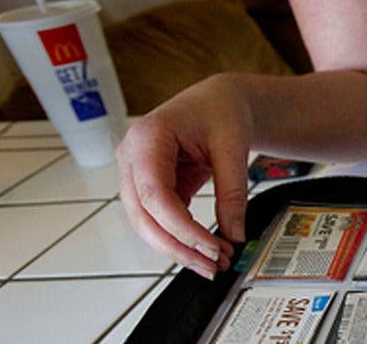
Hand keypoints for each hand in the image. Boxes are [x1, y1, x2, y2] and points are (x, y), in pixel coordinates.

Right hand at [117, 76, 249, 279]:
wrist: (219, 101)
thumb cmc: (221, 110)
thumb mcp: (234, 147)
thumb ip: (233, 191)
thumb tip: (234, 233)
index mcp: (147, 138)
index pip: (154, 195)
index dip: (180, 228)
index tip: (210, 247)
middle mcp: (132, 157)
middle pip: (143, 216)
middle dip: (178, 247)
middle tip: (212, 266)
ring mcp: (135, 173)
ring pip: (146, 224)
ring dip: (178, 247)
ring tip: (214, 262)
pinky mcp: (148, 187)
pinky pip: (159, 219)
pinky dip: (181, 237)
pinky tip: (205, 249)